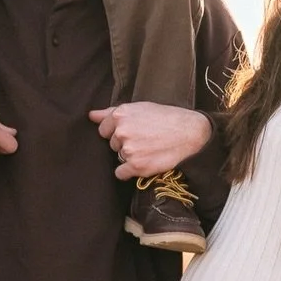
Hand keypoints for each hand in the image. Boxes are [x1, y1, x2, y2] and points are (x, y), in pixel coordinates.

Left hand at [88, 103, 213, 179]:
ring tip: (148, 148)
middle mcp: (122, 131)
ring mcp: (128, 149)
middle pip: (112, 144)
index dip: (116, 132)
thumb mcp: (140, 108)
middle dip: (124, 143)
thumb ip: (111, 112)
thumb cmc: (166, 118)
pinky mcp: (136, 166)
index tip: (132, 132)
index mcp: (120, 115)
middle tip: (144, 139)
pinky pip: (121, 173)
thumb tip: (91, 116)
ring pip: (118, 157)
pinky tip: (144, 162)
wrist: (190, 133)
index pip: (103, 129)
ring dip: (130, 156)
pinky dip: (129, 171)